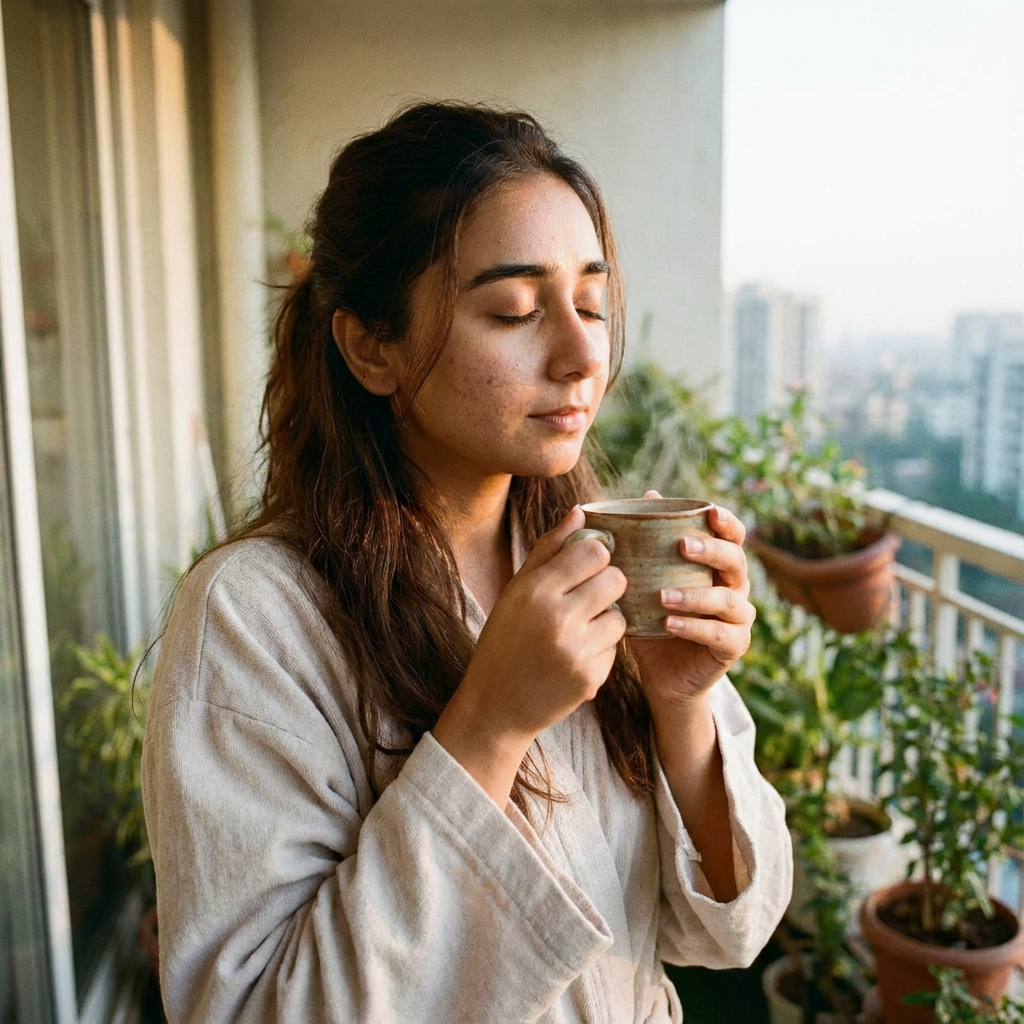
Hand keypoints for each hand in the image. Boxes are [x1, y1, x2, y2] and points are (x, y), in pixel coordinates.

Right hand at [433, 506, 626, 802]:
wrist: (495, 706)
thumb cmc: (504, 639)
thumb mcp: (516, 591)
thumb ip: (549, 549)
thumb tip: (581, 512)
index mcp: (535, 590)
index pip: (595, 552)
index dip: (596, 557)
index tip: (587, 567)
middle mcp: (557, 618)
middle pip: (616, 580)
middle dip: (608, 586)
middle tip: (589, 597)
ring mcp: (576, 651)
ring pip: (620, 617)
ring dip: (606, 620)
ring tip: (578, 630)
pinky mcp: (591, 679)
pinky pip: (615, 651)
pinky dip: (600, 651)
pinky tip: (573, 658)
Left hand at [630, 493, 754, 707]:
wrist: (662, 674)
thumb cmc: (654, 619)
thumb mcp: (646, 580)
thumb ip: (649, 542)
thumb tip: (649, 494)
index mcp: (717, 566)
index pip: (733, 537)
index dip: (727, 523)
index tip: (711, 512)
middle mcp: (735, 588)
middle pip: (735, 561)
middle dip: (711, 551)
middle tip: (682, 546)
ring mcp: (738, 619)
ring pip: (728, 600)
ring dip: (696, 595)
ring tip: (663, 597)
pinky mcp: (733, 646)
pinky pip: (719, 634)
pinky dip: (694, 627)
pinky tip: (669, 623)